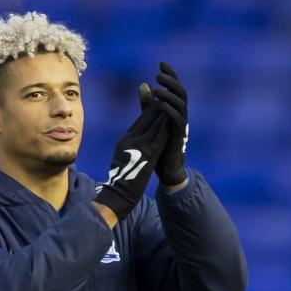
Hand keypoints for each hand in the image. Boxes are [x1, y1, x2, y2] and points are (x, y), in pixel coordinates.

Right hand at [94, 104, 167, 220]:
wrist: (118, 193)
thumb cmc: (119, 180)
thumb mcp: (120, 158)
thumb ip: (128, 147)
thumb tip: (132, 143)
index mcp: (124, 140)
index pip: (139, 121)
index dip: (149, 111)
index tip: (158, 102)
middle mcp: (130, 140)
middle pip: (146, 119)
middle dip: (158, 108)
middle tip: (168, 98)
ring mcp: (139, 146)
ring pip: (154, 125)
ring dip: (164, 114)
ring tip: (172, 105)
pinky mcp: (148, 154)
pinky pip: (159, 136)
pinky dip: (166, 127)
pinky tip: (173, 121)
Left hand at [139, 61, 188, 185]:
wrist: (165, 167)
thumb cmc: (159, 143)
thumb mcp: (151, 120)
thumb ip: (148, 104)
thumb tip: (143, 84)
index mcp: (175, 109)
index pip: (175, 87)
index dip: (170, 74)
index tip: (161, 63)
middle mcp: (181, 114)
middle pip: (180, 93)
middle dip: (171, 81)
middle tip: (158, 74)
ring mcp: (181, 125)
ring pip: (180, 105)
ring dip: (169, 95)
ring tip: (157, 88)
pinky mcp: (178, 136)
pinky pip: (177, 120)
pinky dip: (169, 111)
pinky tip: (160, 104)